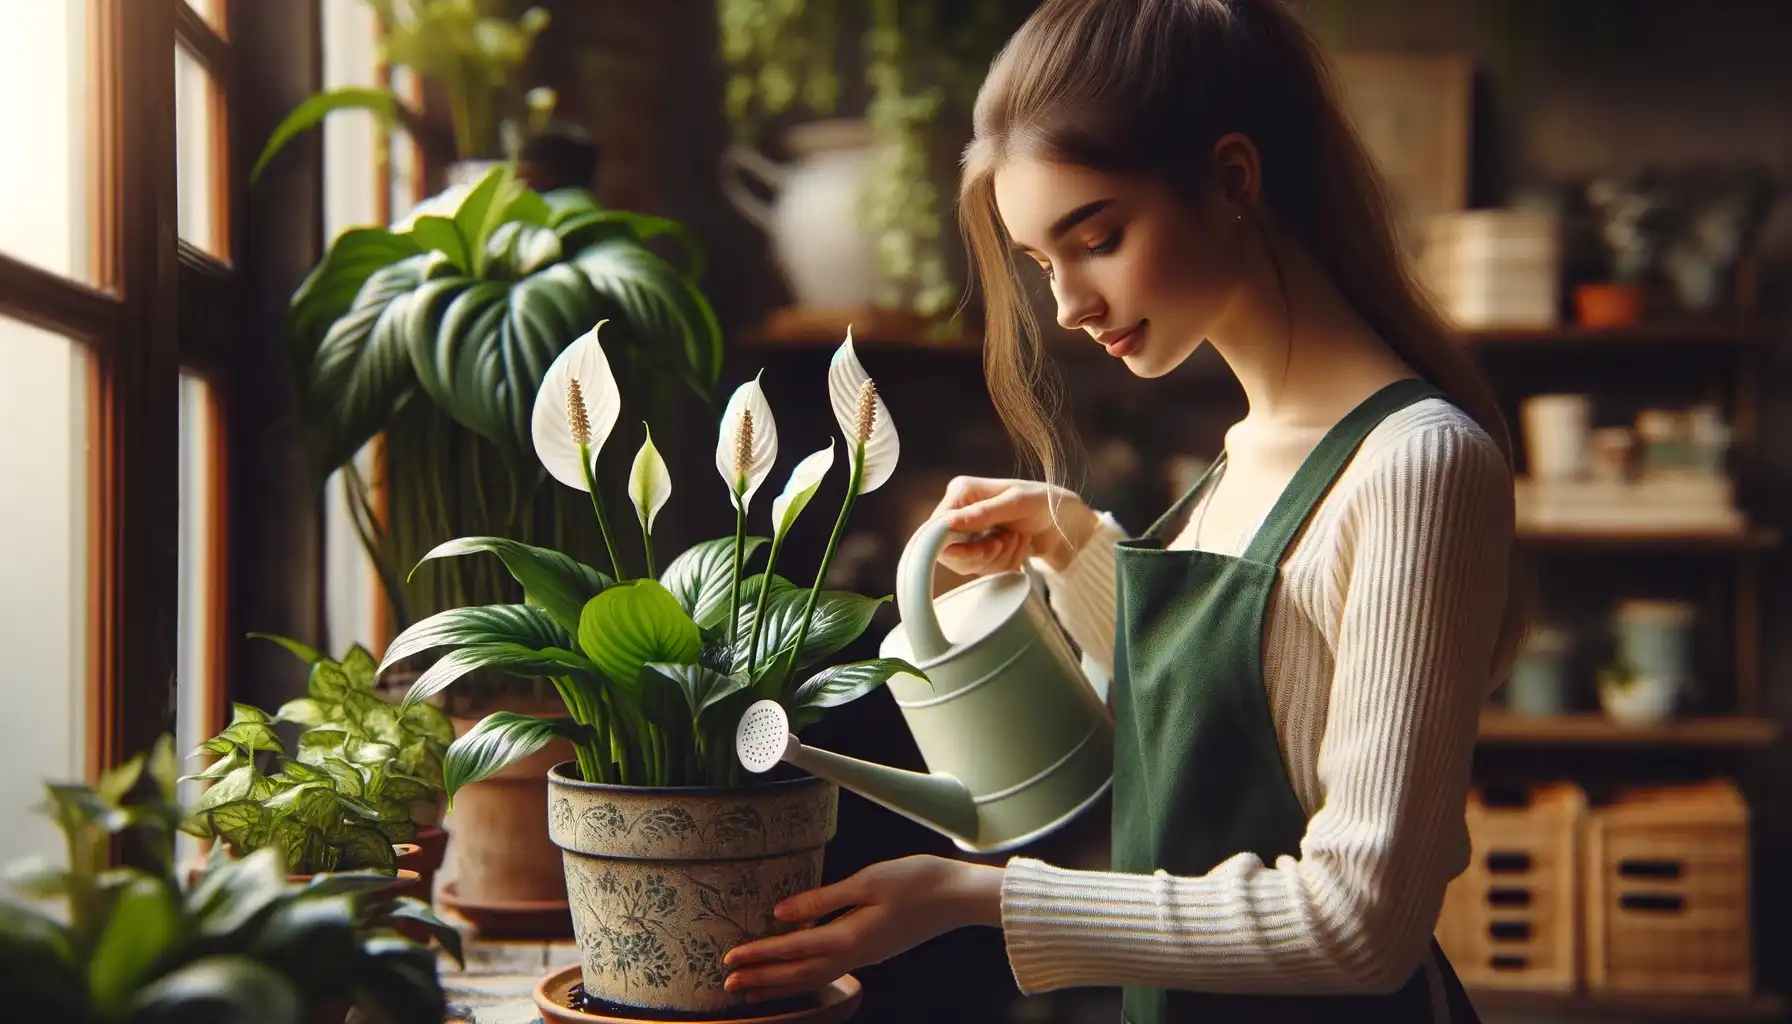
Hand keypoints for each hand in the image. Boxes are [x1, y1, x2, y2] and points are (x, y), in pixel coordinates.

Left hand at [721, 855, 1002, 1002]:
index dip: (759, 954)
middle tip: (728, 985)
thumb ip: (822, 899)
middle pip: (798, 973)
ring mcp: (866, 955)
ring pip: (813, 977)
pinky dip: (804, 976)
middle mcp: (855, 953)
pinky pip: (830, 970)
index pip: (793, 949)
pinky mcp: (874, 950)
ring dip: (780, 983)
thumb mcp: (866, 881)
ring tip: (752, 989)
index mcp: (849, 936)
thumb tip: (781, 913)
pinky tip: (797, 972)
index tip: (729, 960)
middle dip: (761, 979)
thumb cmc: (917, 881)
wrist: (959, 897)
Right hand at [931, 476, 1097, 574]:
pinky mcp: (982, 549)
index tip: (979, 550)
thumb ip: (982, 514)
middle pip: (949, 551)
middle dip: (980, 553)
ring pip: (968, 563)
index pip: (936, 526)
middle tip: (1002, 543)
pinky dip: (1004, 563)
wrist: (1066, 523)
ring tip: (1017, 539)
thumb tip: (948, 522)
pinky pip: (982, 569)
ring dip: (997, 558)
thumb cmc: (1044, 503)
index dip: (951, 545)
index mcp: (962, 492)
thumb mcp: (1016, 504)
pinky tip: (1019, 547)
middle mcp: (961, 511)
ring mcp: (971, 533)